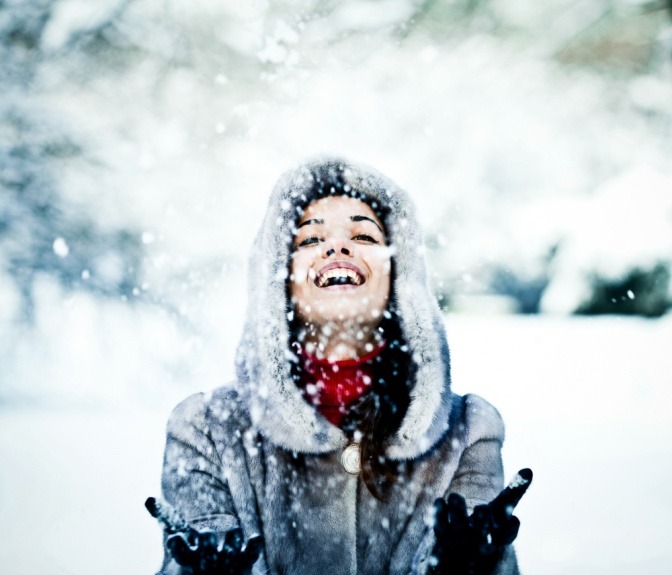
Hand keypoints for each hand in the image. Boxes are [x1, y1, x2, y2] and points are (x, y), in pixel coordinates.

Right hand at [145, 497, 261, 574]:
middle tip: (206, 536)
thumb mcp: (183, 540)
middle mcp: (206, 560)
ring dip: (232, 536)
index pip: (178, 549)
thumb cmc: (197, 557)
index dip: (177, 544)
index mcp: (187, 557)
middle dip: (208, 535)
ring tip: (228, 545)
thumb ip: (168, 519)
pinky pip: (251, 552)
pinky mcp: (244, 563)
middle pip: (207, 538)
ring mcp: (226, 561)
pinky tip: (255, 538)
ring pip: (232, 536)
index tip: (175, 538)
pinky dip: (254, 545)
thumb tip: (147, 499)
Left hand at [429, 468, 532, 574]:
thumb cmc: (488, 528)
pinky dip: (439, 516)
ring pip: (459, 529)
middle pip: (482, 532)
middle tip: (482, 508)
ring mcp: (460, 542)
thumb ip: (514, 492)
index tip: (515, 520)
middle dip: (482, 521)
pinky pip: (439, 528)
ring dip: (457, 514)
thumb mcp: (501, 511)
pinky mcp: (442, 540)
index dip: (511, 530)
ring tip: (455, 496)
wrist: (464, 559)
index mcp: (498, 537)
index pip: (507, 535)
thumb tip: (529, 469)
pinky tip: (439, 502)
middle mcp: (480, 542)